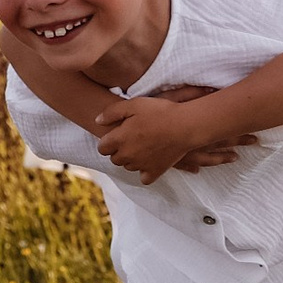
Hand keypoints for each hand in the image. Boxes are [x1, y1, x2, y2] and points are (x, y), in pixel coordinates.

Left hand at [94, 94, 210, 183]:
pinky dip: (145, 172)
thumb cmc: (160, 112)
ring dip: (131, 159)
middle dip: (119, 150)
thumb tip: (97, 121)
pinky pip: (144, 178)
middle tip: (130, 140)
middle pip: (114, 159)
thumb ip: (112, 112)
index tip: (116, 135)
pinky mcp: (155, 171)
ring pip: (128, 167)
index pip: (102, 148)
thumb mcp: (134, 104)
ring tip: (142, 147)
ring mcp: (141, 165)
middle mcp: (127, 155)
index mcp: (119, 139)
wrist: (185, 125)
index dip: (108, 141)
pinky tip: (149, 163)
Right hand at [145, 84, 256, 171]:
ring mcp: (178, 156)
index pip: (221, 132)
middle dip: (236, 143)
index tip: (254, 134)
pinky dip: (191, 167)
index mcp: (192, 131)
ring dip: (219, 159)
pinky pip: (182, 166)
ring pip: (203, 160)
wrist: (122, 132)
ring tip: (234, 158)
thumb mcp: (168, 98)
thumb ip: (191, 93)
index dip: (239, 134)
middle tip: (254, 142)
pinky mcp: (165, 162)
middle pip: (217, 145)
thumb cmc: (147, 112)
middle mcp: (188, 146)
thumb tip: (212, 88)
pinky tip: (198, 170)